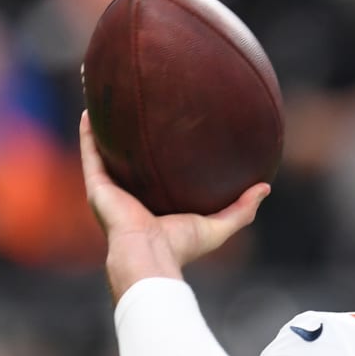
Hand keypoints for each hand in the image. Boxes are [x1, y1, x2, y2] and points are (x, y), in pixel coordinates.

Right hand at [79, 112, 268, 300]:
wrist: (150, 255)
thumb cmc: (181, 246)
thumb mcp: (218, 226)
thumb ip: (241, 209)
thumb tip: (265, 187)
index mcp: (154, 205)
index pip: (157, 176)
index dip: (162, 157)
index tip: (171, 132)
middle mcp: (130, 195)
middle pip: (129, 160)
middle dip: (130, 137)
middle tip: (139, 108)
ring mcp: (111, 190)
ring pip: (105, 152)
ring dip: (104, 128)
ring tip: (107, 100)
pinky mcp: (97, 187)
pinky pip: (91, 153)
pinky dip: (89, 133)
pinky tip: (90, 110)